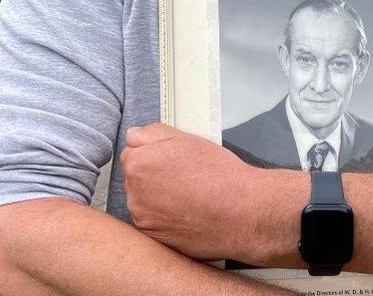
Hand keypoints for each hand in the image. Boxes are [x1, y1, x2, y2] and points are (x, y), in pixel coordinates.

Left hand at [121, 123, 291, 262]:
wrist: (240, 212)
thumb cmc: (218, 174)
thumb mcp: (187, 138)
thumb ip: (152, 133)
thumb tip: (134, 136)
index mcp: (138, 164)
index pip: (132, 154)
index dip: (154, 155)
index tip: (172, 161)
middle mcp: (134, 194)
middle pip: (135, 180)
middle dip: (153, 177)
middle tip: (183, 178)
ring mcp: (143, 219)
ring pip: (144, 203)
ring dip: (157, 200)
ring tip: (188, 197)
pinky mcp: (155, 239)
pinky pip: (153, 224)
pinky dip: (165, 219)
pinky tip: (187, 214)